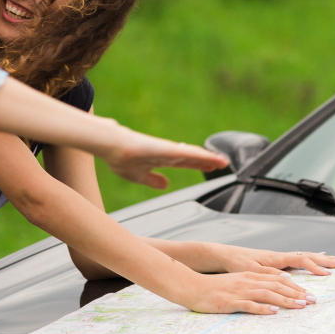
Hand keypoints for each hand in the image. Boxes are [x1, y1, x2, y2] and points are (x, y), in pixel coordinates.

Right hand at [103, 128, 228, 188]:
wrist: (110, 147)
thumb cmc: (120, 158)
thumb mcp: (138, 175)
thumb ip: (152, 180)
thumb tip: (165, 185)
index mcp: (162, 159)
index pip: (186, 162)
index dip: (199, 164)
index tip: (213, 167)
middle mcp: (167, 153)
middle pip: (192, 157)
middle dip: (208, 161)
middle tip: (224, 163)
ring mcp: (166, 149)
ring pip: (192, 154)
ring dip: (208, 157)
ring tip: (222, 161)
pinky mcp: (164, 148)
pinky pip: (185, 153)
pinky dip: (198, 155)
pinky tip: (209, 157)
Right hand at [178, 271, 315, 314]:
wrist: (193, 287)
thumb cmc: (215, 287)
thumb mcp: (237, 281)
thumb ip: (255, 283)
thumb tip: (275, 288)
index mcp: (250, 276)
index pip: (277, 280)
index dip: (295, 287)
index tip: (309, 294)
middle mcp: (247, 281)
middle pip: (276, 286)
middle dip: (296, 293)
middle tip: (312, 300)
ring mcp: (240, 291)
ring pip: (267, 295)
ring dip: (285, 300)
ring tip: (300, 305)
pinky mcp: (231, 302)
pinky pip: (250, 305)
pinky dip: (263, 308)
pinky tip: (274, 312)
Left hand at [214, 245, 334, 275]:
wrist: (226, 255)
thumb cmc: (236, 263)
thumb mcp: (251, 271)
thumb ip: (269, 275)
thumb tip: (288, 279)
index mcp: (276, 258)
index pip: (301, 260)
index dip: (315, 267)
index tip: (328, 275)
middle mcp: (281, 256)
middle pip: (309, 256)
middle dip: (328, 260)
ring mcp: (281, 259)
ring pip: (306, 257)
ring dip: (323, 260)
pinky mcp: (278, 263)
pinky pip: (300, 261)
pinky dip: (312, 261)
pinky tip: (318, 260)